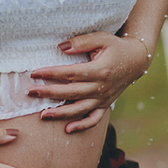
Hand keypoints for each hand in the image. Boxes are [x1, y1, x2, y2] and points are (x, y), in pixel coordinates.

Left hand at [28, 31, 152, 132]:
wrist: (136, 60)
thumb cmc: (115, 47)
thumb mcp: (101, 38)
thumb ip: (81, 42)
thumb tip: (61, 47)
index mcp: (100, 70)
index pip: (71, 73)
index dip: (52, 73)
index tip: (35, 73)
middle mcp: (101, 87)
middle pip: (71, 92)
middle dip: (49, 93)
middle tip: (30, 92)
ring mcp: (104, 99)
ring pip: (80, 109)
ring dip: (60, 114)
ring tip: (42, 115)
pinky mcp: (105, 105)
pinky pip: (94, 119)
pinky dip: (82, 126)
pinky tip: (67, 129)